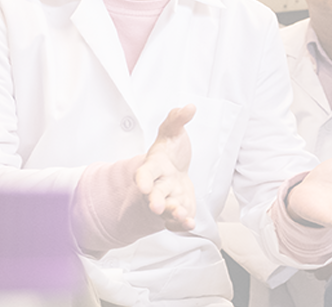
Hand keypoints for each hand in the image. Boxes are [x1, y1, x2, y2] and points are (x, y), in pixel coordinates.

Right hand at [136, 105, 196, 231]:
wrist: (174, 168)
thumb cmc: (171, 150)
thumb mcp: (172, 132)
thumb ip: (177, 120)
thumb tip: (189, 107)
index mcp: (155, 166)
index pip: (145, 173)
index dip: (143, 179)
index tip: (142, 185)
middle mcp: (159, 185)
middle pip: (155, 194)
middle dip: (156, 201)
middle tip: (156, 207)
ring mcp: (168, 199)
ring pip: (167, 209)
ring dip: (173, 213)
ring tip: (181, 215)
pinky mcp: (178, 209)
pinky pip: (177, 220)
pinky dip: (182, 224)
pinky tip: (190, 224)